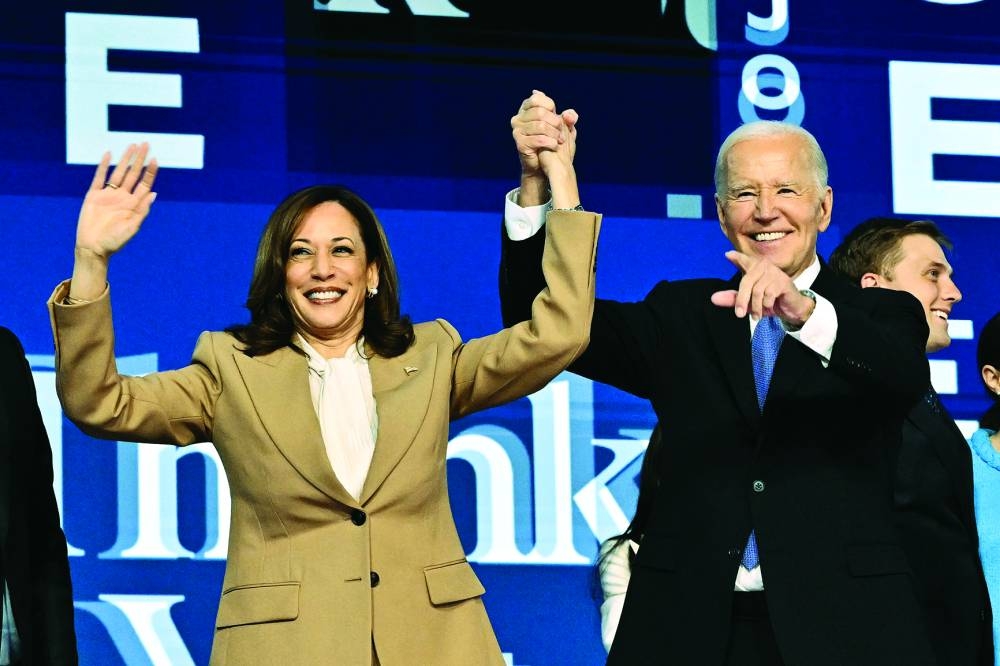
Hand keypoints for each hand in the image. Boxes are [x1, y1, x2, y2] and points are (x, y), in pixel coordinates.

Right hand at [76, 143, 158, 261]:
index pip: (144, 184)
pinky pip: (99, 178)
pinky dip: (103, 166)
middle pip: (133, 174)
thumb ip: (142, 210)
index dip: (150, 172)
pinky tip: (108, 155)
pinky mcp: (94, 196)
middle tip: (146, 144)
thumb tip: (154, 194)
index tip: (155, 159)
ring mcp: (108, 195)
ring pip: (118, 173)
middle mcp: (122, 197)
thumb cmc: (114, 241)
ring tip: (131, 146)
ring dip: (125, 159)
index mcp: (134, 204)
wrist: (93, 248)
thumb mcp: (132, 227)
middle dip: (139, 160)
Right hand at [511, 90, 577, 203]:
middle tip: (561, 133)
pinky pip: (539, 139)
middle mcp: (518, 118)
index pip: (537, 99)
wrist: (543, 167)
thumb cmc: (552, 143)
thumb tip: (569, 114)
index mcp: (526, 109)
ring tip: (559, 140)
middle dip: (556, 122)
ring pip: (541, 126)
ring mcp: (517, 130)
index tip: (557, 117)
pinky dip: (550, 142)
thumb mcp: (564, 128)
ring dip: (554, 134)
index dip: (550, 106)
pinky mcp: (520, 143)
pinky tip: (554, 146)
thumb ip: (569, 118)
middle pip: (540, 112)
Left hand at [711, 251, 814, 325]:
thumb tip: (713, 298)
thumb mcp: (748, 302)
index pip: (744, 260)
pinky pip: (768, 295)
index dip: (737, 258)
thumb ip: (732, 299)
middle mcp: (764, 266)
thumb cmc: (768, 301)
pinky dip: (766, 305)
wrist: (791, 309)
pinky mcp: (783, 282)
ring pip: (757, 291)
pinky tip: (769, 308)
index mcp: (754, 268)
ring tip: (756, 315)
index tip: (728, 255)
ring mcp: (774, 273)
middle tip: (739, 314)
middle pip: (746, 282)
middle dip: (741, 300)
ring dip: (756, 307)